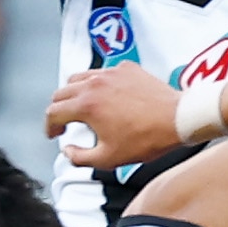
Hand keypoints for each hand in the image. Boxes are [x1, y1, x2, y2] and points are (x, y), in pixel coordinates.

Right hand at [46, 65, 184, 168]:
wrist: (178, 119)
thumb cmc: (147, 138)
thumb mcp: (109, 158)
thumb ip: (80, 157)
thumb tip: (68, 151)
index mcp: (85, 105)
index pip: (53, 112)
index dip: (49, 126)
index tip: (55, 134)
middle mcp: (94, 83)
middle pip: (61, 92)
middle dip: (58, 109)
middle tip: (64, 122)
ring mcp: (111, 72)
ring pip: (79, 77)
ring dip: (74, 93)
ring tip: (81, 106)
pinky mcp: (127, 68)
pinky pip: (103, 71)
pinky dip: (97, 82)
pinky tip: (106, 95)